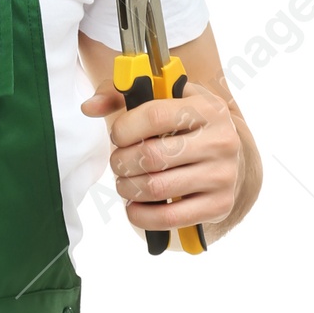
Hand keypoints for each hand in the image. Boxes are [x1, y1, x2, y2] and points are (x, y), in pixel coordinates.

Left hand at [80, 77, 244, 239]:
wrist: (224, 154)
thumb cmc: (183, 124)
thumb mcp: (161, 99)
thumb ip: (120, 95)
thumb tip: (89, 107)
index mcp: (207, 108)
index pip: (153, 116)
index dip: (124, 129)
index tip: (118, 136)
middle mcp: (221, 141)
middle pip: (151, 156)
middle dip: (121, 162)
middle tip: (119, 162)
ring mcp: (223, 175)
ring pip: (155, 188)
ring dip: (127, 188)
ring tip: (126, 182)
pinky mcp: (220, 205)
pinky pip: (168, 218)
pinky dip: (140, 215)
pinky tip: (135, 206)